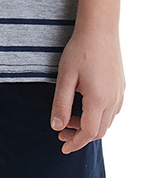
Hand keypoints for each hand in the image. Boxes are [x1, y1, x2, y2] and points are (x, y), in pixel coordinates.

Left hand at [51, 27, 124, 153]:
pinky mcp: (121, 86)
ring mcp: (119, 93)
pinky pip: (113, 110)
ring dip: (90, 125)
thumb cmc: (79, 51)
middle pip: (100, 130)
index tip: (62, 148)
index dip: (75, 143)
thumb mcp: (64, 78)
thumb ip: (60, 104)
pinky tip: (85, 108)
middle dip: (80, 136)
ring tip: (70, 119)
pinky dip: (99, 116)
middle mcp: (113, 100)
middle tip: (61, 133)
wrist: (99, 30)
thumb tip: (56, 127)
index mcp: (99, 100)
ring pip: (107, 121)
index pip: (89, 133)